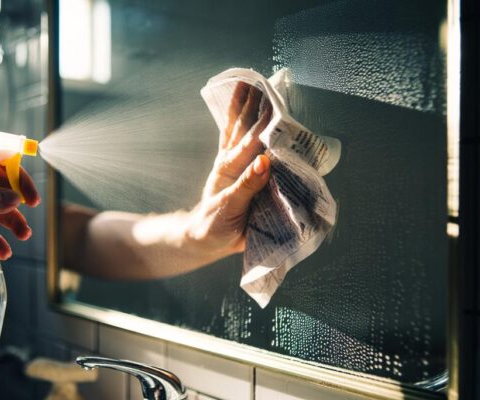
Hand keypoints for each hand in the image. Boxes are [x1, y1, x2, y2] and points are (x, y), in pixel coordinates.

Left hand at [185, 82, 271, 256]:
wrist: (204, 239)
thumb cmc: (214, 225)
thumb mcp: (229, 208)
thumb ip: (247, 186)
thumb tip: (264, 161)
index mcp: (231, 169)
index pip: (251, 141)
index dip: (263, 122)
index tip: (275, 102)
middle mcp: (233, 162)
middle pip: (246, 128)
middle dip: (255, 105)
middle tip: (266, 80)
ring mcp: (235, 165)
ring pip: (241, 130)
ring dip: (248, 107)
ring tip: (254, 83)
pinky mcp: (238, 172)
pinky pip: (242, 143)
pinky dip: (243, 125)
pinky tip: (246, 109)